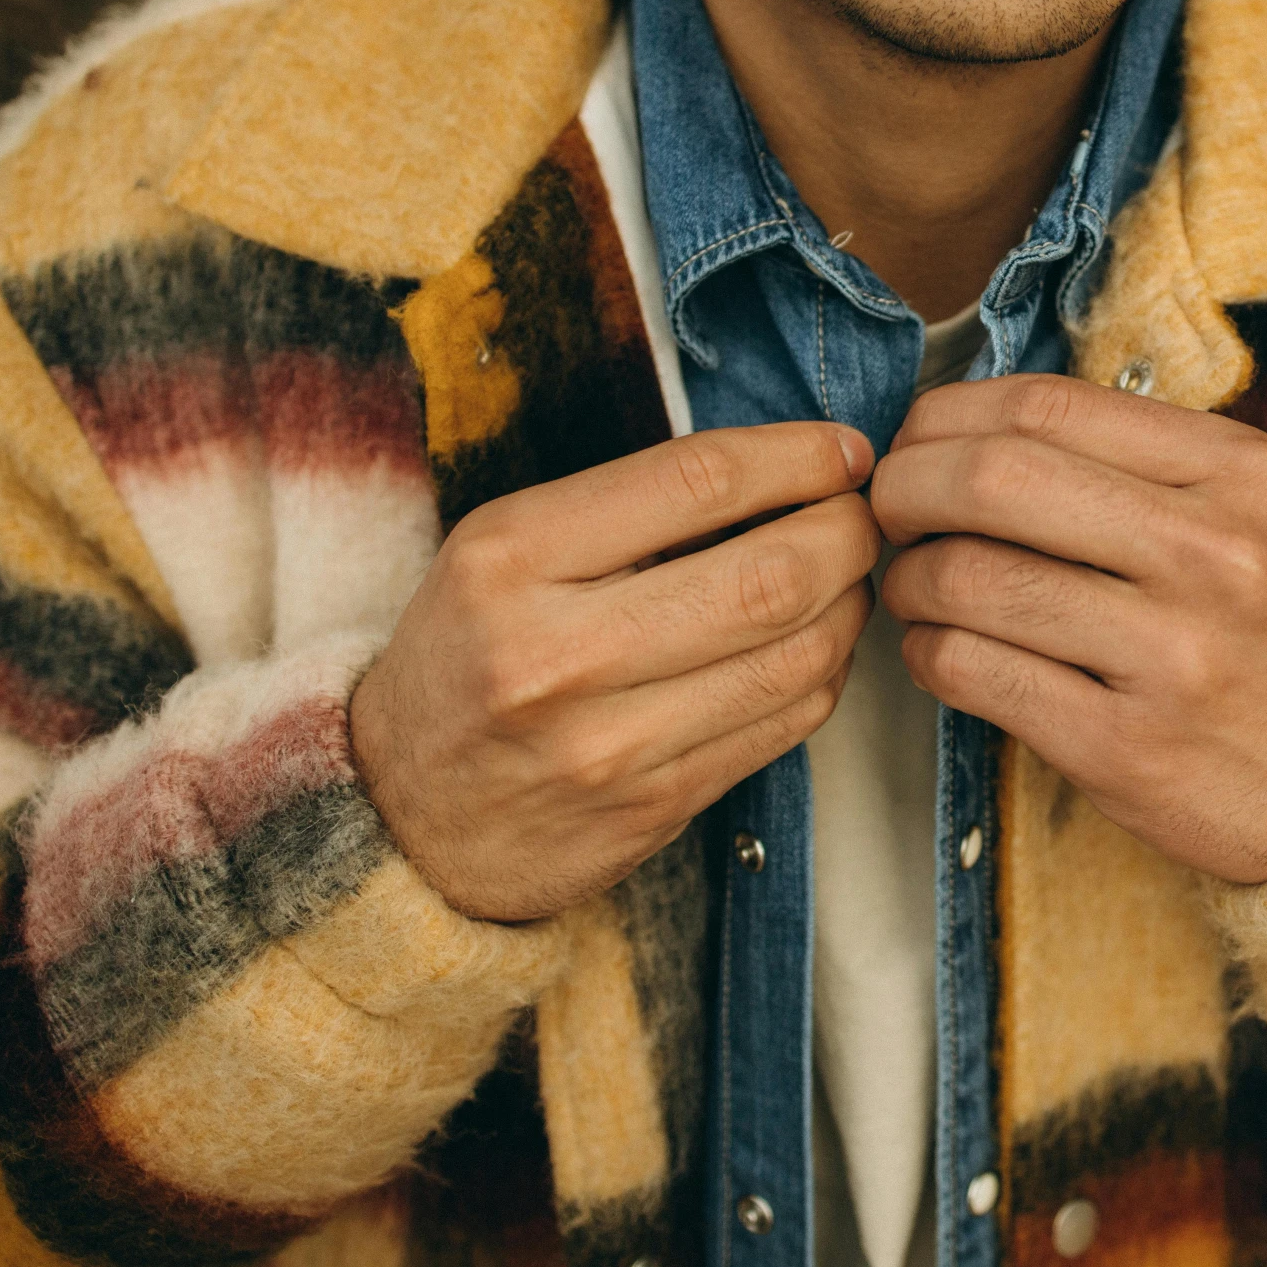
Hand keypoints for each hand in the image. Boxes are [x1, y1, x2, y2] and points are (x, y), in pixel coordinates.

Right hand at [352, 423, 878, 921]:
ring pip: (794, 658)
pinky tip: (816, 645)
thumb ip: (628, 509)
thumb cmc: (468, 657)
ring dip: (849, 607)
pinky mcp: (652, 808)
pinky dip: (823, 674)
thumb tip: (785, 468)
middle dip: (847, 535)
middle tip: (866, 516)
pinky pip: (782, 727)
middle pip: (768, 576)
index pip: (697, 481)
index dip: (796, 458)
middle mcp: (559, 653)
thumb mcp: (503, 551)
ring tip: (849, 578)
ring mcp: (609, 743)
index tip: (843, 452)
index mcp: (513, 558)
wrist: (400, 814)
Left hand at [871, 376, 1266, 884]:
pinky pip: (974, 673)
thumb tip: (969, 424)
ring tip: (914, 588)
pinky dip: (927, 653)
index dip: (946, 419)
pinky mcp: (1125, 747)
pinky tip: (938, 650)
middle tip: (887, 511)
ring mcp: (1172, 656)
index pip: (1045, 407)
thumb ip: (1131, 458)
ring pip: (970, 579)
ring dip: (910, 579)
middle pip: (995, 479)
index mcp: (1236, 472)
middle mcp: (1212, 555)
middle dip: (906, 487)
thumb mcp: (1246, 511)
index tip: (917, 446)